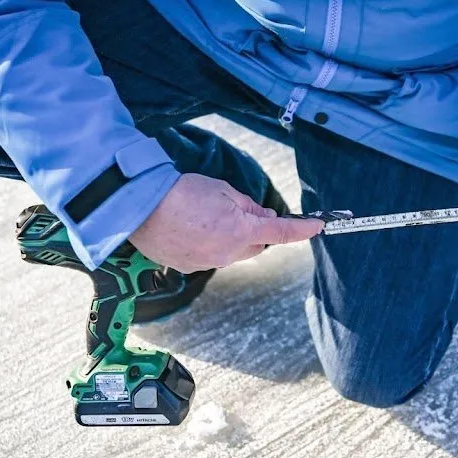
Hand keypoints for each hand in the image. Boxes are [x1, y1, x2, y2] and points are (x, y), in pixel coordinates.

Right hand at [129, 173, 322, 271]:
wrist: (140, 207)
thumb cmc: (182, 193)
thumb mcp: (223, 191)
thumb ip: (247, 206)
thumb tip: (263, 218)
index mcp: (241, 232)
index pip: (282, 233)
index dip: (302, 230)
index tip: (317, 226)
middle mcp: (228, 253)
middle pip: (255, 245)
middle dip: (254, 231)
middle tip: (240, 210)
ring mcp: (207, 263)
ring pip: (231, 252)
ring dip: (229, 237)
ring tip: (203, 216)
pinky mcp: (188, 266)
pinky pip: (209, 256)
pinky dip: (207, 243)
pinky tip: (190, 228)